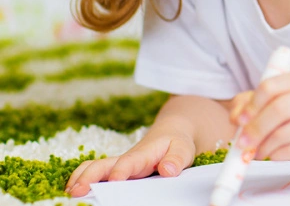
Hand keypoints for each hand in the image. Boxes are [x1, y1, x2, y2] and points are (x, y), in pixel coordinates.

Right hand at [65, 126, 194, 196]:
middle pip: (102, 165)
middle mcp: (126, 159)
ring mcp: (118, 164)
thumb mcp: (183, 149)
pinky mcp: (115, 170)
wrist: (171, 133)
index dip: (121, 171)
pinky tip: (75, 191)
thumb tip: (168, 170)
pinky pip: (95, 172)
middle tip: (76, 191)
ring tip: (69, 193)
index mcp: (143, 154)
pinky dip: (82, 179)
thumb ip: (176, 159)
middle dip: (88, 177)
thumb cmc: (176, 143)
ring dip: (79, 178)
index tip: (115, 180)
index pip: (129, 163)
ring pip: (94, 167)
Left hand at [233, 71, 289, 167]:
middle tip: (241, 143)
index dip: (252, 105)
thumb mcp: (274, 103)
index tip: (240, 120)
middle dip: (255, 128)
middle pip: (278, 109)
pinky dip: (275, 155)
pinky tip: (274, 154)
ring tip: (257, 151)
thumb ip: (249, 104)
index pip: (271, 86)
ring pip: (282, 133)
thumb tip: (236, 118)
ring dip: (263, 146)